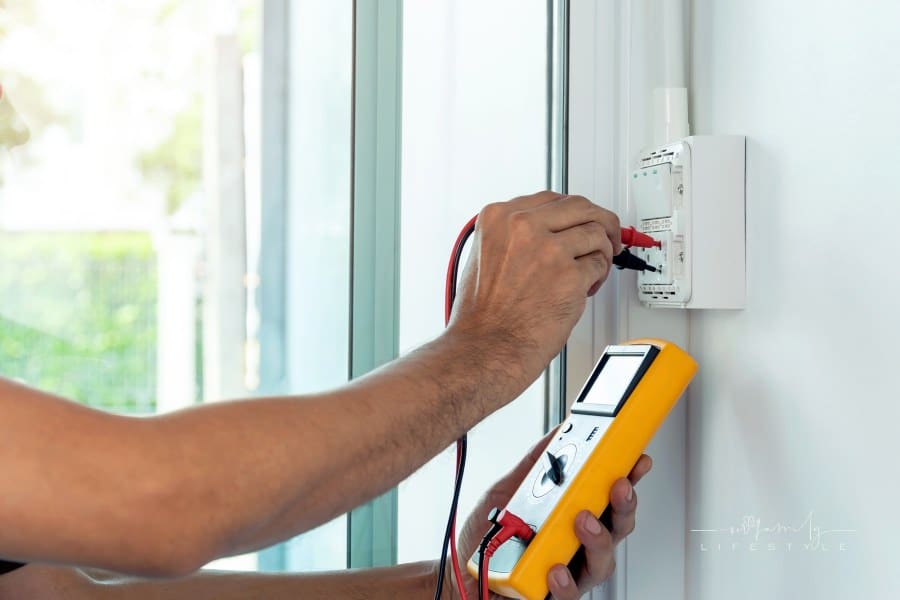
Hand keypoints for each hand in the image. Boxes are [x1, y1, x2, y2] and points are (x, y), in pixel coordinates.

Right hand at [447, 192, 620, 393]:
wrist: (485, 348)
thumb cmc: (481, 315)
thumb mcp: (484, 256)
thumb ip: (513, 236)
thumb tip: (548, 229)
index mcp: (499, 218)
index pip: (551, 198)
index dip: (573, 211)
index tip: (581, 219)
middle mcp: (523, 227)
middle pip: (580, 206)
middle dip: (600, 220)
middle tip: (609, 235)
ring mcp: (548, 250)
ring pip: (596, 233)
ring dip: (602, 251)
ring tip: (592, 270)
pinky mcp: (570, 276)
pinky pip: (600, 264)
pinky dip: (599, 276)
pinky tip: (585, 287)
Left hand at [452, 430, 651, 599]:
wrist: (460, 573)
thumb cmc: (490, 536)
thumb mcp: (508, 490)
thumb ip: (535, 464)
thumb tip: (557, 433)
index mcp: (574, 517)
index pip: (610, 497)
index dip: (629, 478)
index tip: (637, 459)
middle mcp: (578, 546)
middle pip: (618, 527)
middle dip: (623, 505)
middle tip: (617, 485)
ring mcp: (570, 573)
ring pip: (602, 562)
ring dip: (598, 539)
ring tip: (583, 520)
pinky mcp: (552, 597)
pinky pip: (568, 594)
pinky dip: (565, 582)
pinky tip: (556, 568)